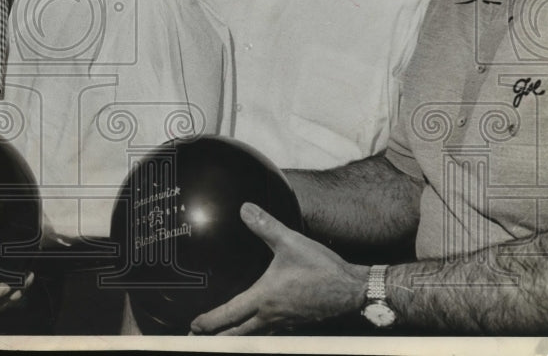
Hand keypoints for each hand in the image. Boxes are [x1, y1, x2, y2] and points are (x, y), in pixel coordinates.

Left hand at [190, 202, 369, 334]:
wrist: (353, 289)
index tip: (194, 326)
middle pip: (238, 333)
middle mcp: (272, 315)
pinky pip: (269, 332)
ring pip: (253, 335)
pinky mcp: (297, 322)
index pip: (230, 314)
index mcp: (265, 298)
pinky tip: (255, 326)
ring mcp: (285, 322)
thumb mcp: (291, 242)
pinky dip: (256, 332)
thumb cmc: (322, 268)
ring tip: (222, 336)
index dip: (210, 321)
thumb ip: (266, 226)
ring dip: (235, 336)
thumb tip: (244, 209)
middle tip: (197, 338)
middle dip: (217, 337)